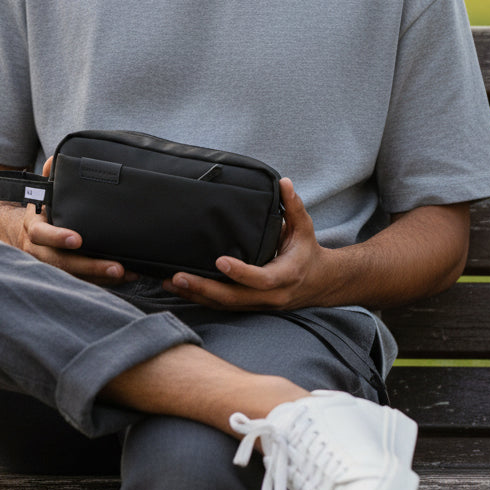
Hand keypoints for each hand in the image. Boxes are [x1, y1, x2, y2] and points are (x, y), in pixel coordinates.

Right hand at [14, 157, 137, 287]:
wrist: (24, 234)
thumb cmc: (42, 210)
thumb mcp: (41, 192)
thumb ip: (51, 175)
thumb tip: (57, 159)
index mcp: (35, 228)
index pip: (43, 234)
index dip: (58, 238)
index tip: (78, 239)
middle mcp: (40, 251)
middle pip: (63, 264)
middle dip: (91, 266)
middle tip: (116, 266)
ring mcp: (52, 266)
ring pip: (75, 277)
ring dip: (101, 277)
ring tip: (127, 273)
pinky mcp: (65, 275)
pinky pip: (84, 282)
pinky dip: (105, 282)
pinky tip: (127, 276)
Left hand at [163, 178, 338, 310]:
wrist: (319, 283)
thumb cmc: (307, 252)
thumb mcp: (304, 228)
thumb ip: (293, 206)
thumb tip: (284, 182)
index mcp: (286, 275)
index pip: (262, 279)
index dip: (241, 272)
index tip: (220, 260)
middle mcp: (271, 295)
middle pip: (235, 297)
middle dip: (205, 288)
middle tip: (178, 276)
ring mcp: (258, 304)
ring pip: (225, 305)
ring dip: (196, 295)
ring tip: (170, 282)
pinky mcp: (248, 306)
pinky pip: (222, 306)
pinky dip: (200, 299)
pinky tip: (180, 289)